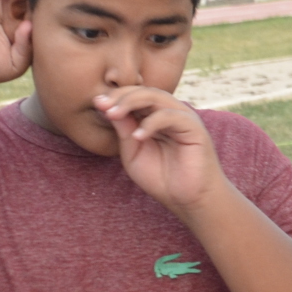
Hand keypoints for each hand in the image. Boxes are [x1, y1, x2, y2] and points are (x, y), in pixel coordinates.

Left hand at [98, 87, 228, 216]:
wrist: (188, 200)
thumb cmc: (162, 179)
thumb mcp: (133, 154)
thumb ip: (124, 131)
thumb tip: (106, 107)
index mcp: (154, 117)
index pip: (135, 97)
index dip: (115, 97)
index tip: (96, 103)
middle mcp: (169, 112)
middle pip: (143, 91)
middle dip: (120, 96)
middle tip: (102, 106)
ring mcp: (182, 117)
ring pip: (156, 97)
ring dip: (131, 102)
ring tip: (113, 114)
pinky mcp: (194, 127)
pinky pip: (170, 116)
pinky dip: (151, 123)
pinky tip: (138, 137)